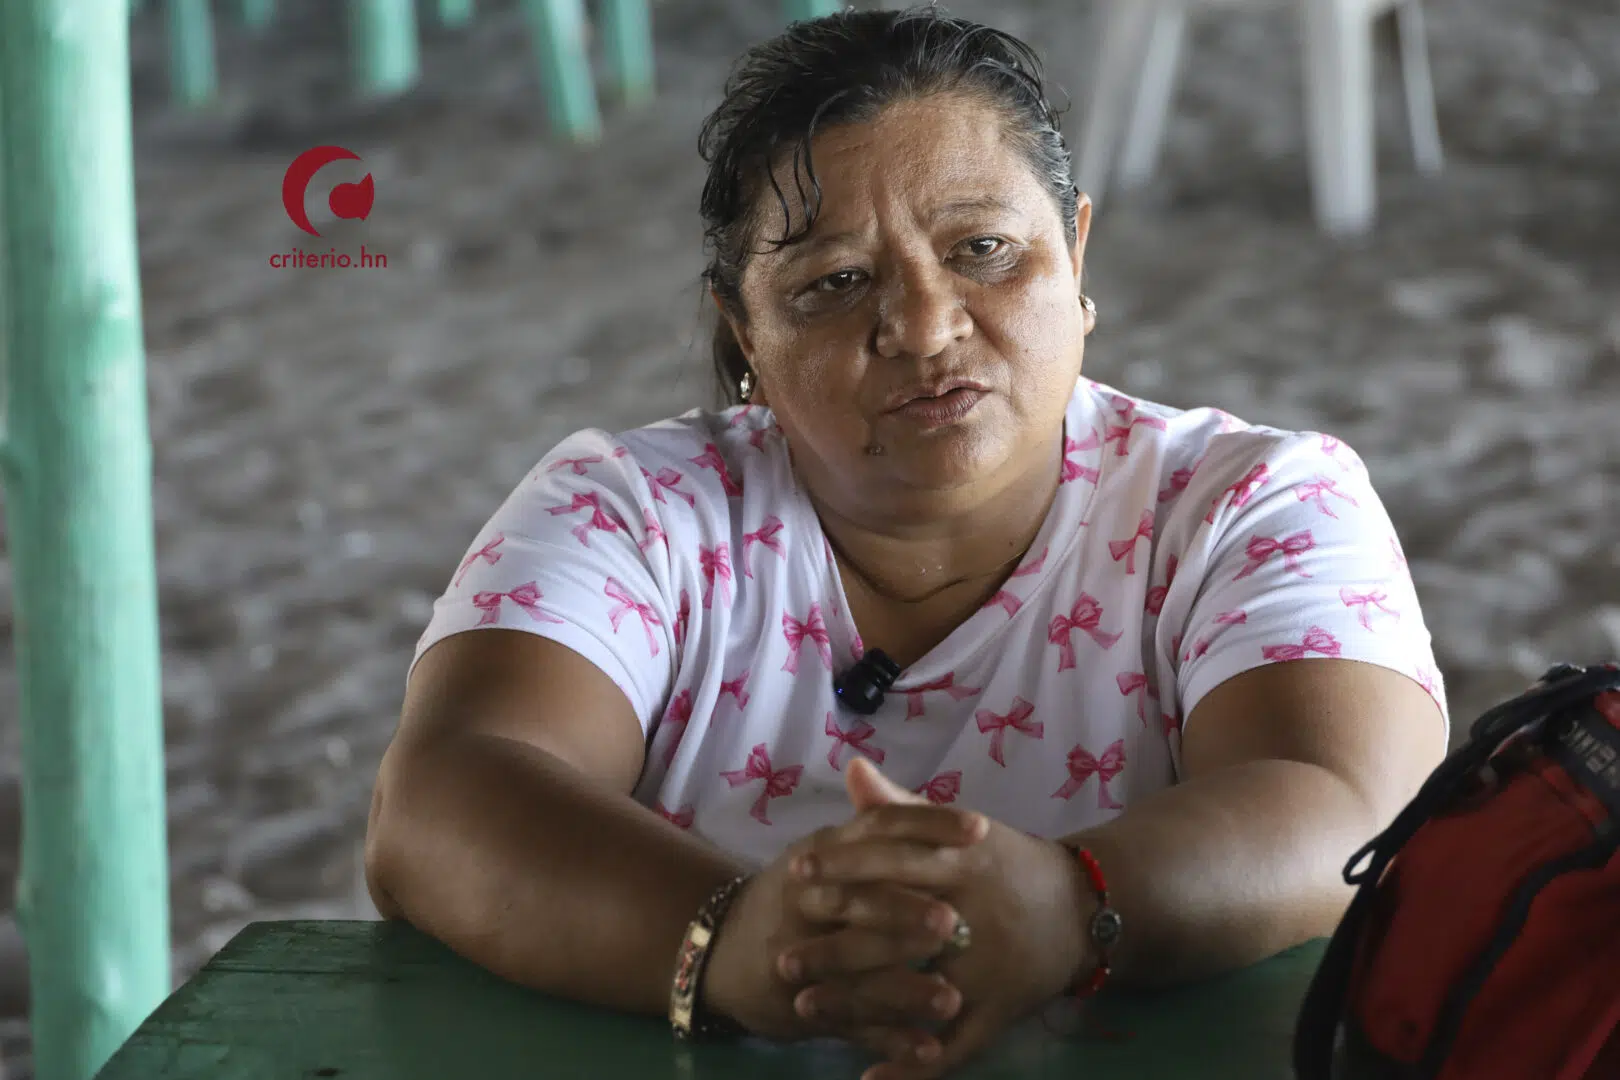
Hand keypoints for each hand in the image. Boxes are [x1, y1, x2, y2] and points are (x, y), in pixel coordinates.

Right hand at [701, 794, 989, 1061]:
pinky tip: (930, 1047)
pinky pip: (850, 1022)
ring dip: (903, 987)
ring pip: (854, 971)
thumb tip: (868, 766)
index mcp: (823, 852)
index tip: (980, 828)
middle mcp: (806, 899)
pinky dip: (889, 1038)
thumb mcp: (822, 852)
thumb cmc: (794, 895)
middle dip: (903, 912)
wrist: (718, 950)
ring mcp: (801, 955)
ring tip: (953, 999)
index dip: (926, 826)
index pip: (875, 829)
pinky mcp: (803, 1006)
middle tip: (955, 922)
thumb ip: (855, 821)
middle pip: (856, 901)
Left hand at [780, 758, 1092, 1079]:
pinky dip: (914, 1067)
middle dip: (835, 947)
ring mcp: (991, 968)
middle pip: (897, 931)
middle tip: (781, 956)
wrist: (1087, 908)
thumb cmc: (1007, 865)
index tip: (796, 878)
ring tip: (803, 1006)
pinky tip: (868, 1077)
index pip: (896, 860)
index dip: (844, 867)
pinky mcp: (1002, 1010)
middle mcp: (978, 914)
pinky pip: (957, 1045)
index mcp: (966, 861)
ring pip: (916, 991)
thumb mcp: (961, 830)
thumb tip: (851, 770)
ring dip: (858, 1004)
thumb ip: (903, 808)